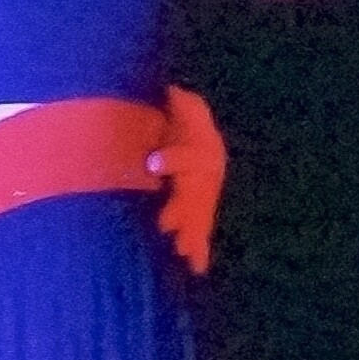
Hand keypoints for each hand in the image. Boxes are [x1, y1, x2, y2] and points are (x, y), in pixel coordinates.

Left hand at [148, 84, 227, 276]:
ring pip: (199, 218)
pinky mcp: (200, 214)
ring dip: (191, 235)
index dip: (171, 159)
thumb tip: (173, 89)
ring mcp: (204, 198)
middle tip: (163, 223)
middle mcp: (205, 178)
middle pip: (196, 195)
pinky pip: (202, 234)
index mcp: (198, 153)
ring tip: (180, 251)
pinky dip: (201, 252)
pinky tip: (198, 270)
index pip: (185, 156)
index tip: (152, 164)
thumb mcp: (184, 113)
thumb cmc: (187, 128)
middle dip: (181, 209)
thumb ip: (181, 104)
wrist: (206, 148)